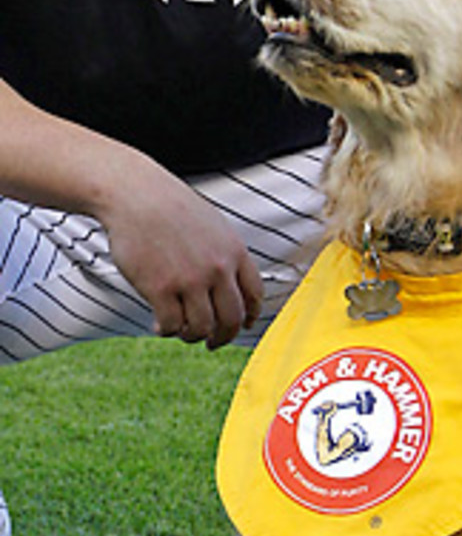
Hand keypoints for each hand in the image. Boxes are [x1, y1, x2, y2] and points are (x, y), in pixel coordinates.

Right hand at [100, 160, 263, 349]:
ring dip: (192, 336)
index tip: (242, 326)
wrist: (134, 193)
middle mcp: (217, 268)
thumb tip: (230, 288)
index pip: (254, 295)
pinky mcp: (160, 288)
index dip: (249, 317)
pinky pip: (171, 326)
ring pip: (201, 328)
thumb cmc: (169, 207)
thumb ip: (224, 255)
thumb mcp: (212, 225)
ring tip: (182, 331)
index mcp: (234, 251)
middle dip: (223, 337)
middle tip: (213, 342)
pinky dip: (166, 331)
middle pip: (231, 319)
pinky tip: (159, 325)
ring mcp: (189, 280)